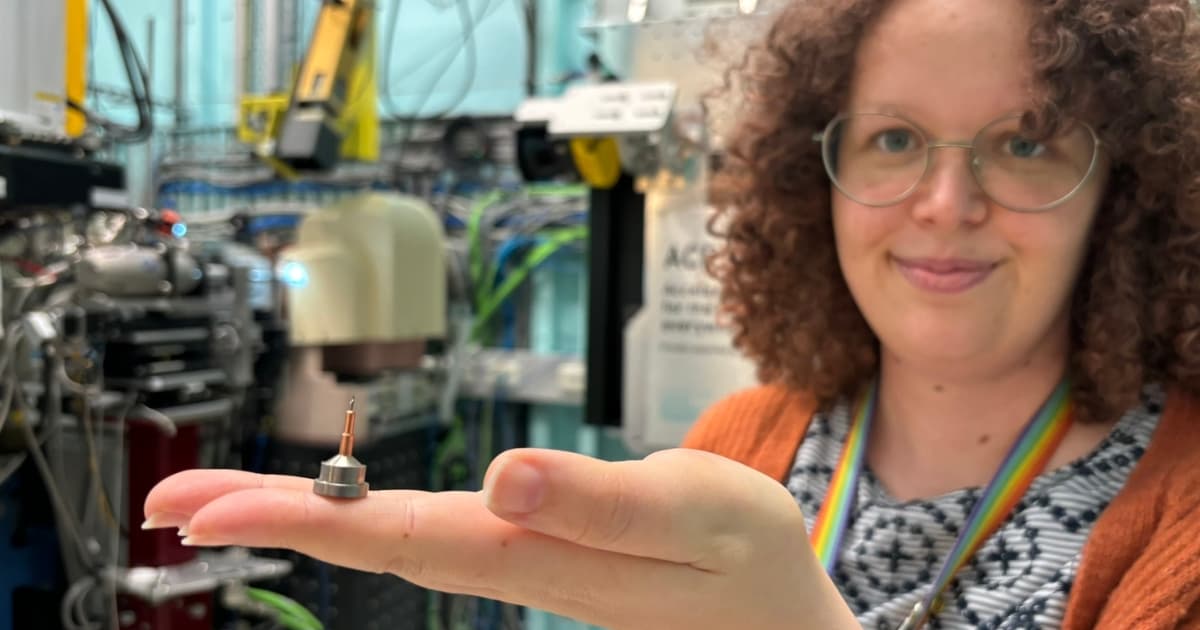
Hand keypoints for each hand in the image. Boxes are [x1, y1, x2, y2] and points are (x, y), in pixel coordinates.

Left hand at [143, 448, 856, 629]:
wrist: (783, 621)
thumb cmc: (750, 568)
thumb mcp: (698, 517)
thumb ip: (601, 502)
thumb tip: (502, 476)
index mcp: (541, 554)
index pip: (394, 531)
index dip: (295, 516)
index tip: (199, 508)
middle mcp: (515, 566)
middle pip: (372, 540)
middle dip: (268, 518)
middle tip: (170, 502)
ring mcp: (524, 568)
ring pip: (396, 539)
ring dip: (308, 517)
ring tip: (228, 501)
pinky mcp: (540, 557)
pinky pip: (435, 538)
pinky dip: (369, 518)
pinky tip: (346, 513)